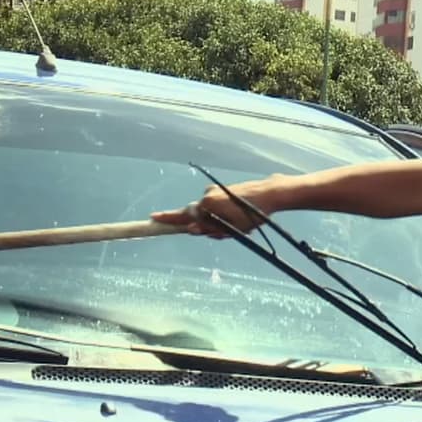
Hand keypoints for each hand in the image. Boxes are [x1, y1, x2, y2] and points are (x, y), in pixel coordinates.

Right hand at [150, 174, 292, 237]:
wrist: (270, 193)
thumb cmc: (252, 214)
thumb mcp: (231, 228)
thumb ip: (210, 229)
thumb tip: (192, 230)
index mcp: (207, 204)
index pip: (183, 215)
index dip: (168, 219)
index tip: (152, 218)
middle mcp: (207, 194)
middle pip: (197, 216)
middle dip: (207, 227)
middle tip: (224, 232)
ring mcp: (214, 190)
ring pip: (208, 212)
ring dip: (217, 222)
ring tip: (238, 225)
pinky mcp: (222, 189)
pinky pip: (216, 206)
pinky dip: (222, 215)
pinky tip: (239, 218)